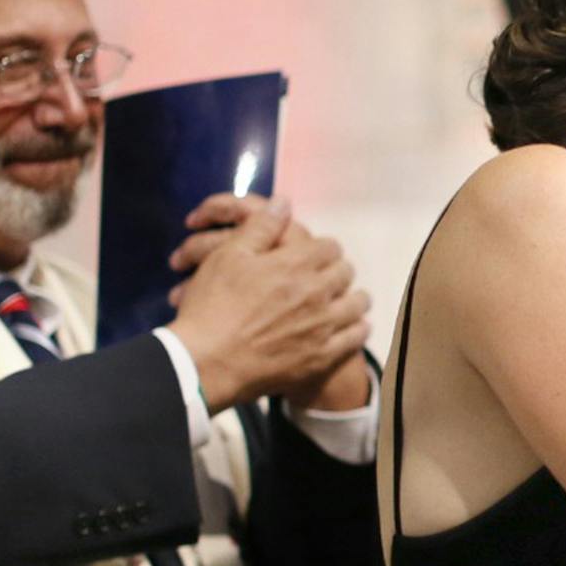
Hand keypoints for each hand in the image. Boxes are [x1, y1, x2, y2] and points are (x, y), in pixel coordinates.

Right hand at [166, 195, 372, 412]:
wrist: (206, 362)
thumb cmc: (212, 306)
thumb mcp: (228, 256)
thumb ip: (261, 227)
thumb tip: (284, 202)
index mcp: (296, 264)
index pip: (329, 246)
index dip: (321, 247)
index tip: (313, 253)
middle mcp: (316, 293)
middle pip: (345, 271)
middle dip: (336, 269)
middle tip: (326, 274)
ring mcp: (323, 327)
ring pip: (358, 303)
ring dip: (352, 297)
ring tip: (342, 299)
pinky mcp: (321, 357)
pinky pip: (356, 338)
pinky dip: (357, 329)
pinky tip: (352, 327)